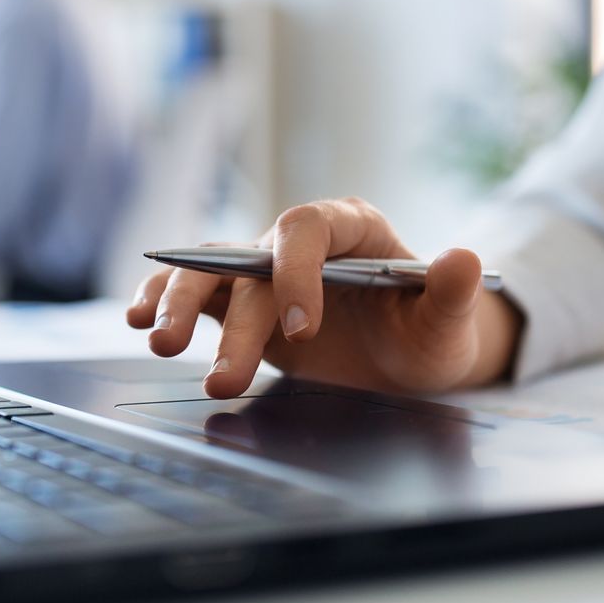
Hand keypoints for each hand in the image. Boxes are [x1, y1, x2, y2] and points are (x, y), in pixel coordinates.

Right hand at [125, 197, 522, 397]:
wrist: (409, 361)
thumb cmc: (430, 334)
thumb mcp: (448, 322)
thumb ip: (451, 293)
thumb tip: (464, 258)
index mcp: (351, 228)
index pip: (307, 230)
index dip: (296, 271)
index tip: (302, 329)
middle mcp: (299, 243)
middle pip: (250, 261)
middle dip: (234, 318)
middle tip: (226, 375)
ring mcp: (264, 272)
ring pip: (209, 271)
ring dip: (180, 305)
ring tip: (159, 344)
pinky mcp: (240, 304)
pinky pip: (194, 293)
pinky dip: (162, 301)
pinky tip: (138, 321)